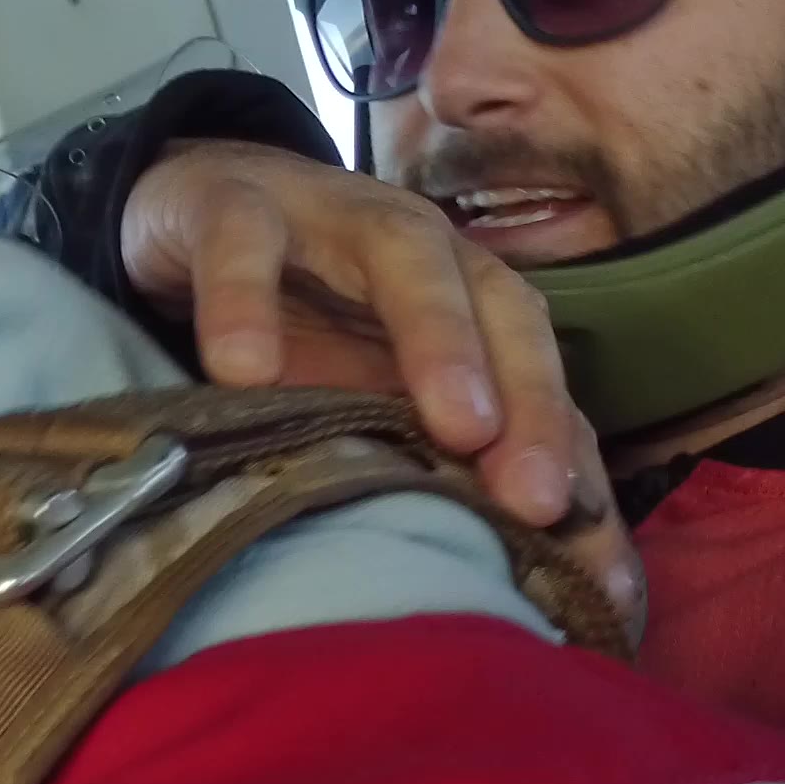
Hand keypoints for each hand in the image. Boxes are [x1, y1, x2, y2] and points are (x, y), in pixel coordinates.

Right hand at [123, 140, 643, 638]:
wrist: (190, 206)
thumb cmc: (295, 310)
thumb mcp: (366, 388)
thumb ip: (439, 461)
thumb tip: (542, 580)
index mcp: (460, 291)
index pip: (533, 368)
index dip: (567, 455)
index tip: (594, 563)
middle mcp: (415, 246)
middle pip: (498, 304)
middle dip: (530, 398)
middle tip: (538, 499)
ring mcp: (328, 215)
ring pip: (405, 253)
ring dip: (441, 336)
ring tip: (457, 427)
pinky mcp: (228, 203)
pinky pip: (242, 242)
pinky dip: (244, 299)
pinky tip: (244, 370)